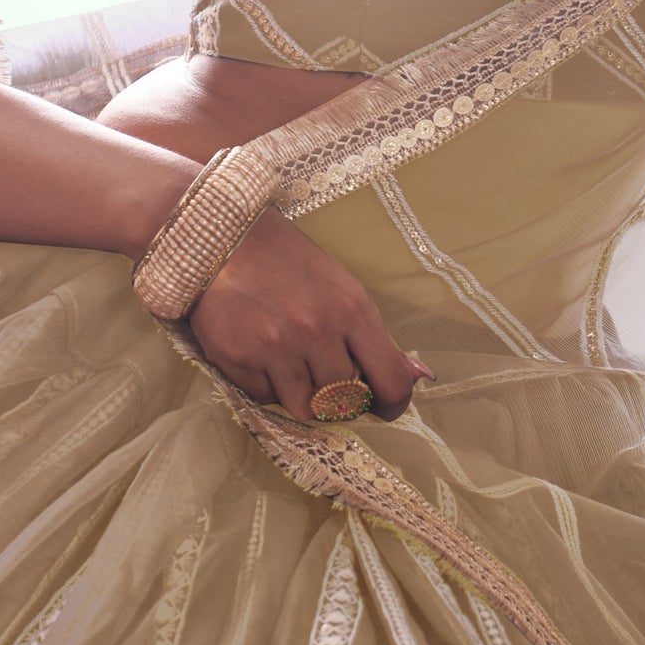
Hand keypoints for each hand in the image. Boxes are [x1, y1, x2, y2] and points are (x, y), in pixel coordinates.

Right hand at [186, 205, 429, 425]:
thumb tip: (423, 376)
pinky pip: (264, 398)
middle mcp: (317, 331)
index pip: (391, 382)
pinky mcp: (238, 359)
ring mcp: (275, 347)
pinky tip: (259, 353)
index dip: (392, 404)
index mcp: (352, 310)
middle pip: (345, 402)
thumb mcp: (342, 290)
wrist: (222, 237)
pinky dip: (267, 385)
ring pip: (305, 407)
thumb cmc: (289, 262)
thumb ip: (376, 339)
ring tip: (291, 363)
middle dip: (339, 397)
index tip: (384, 406)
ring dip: (303, 395)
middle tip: (325, 375)